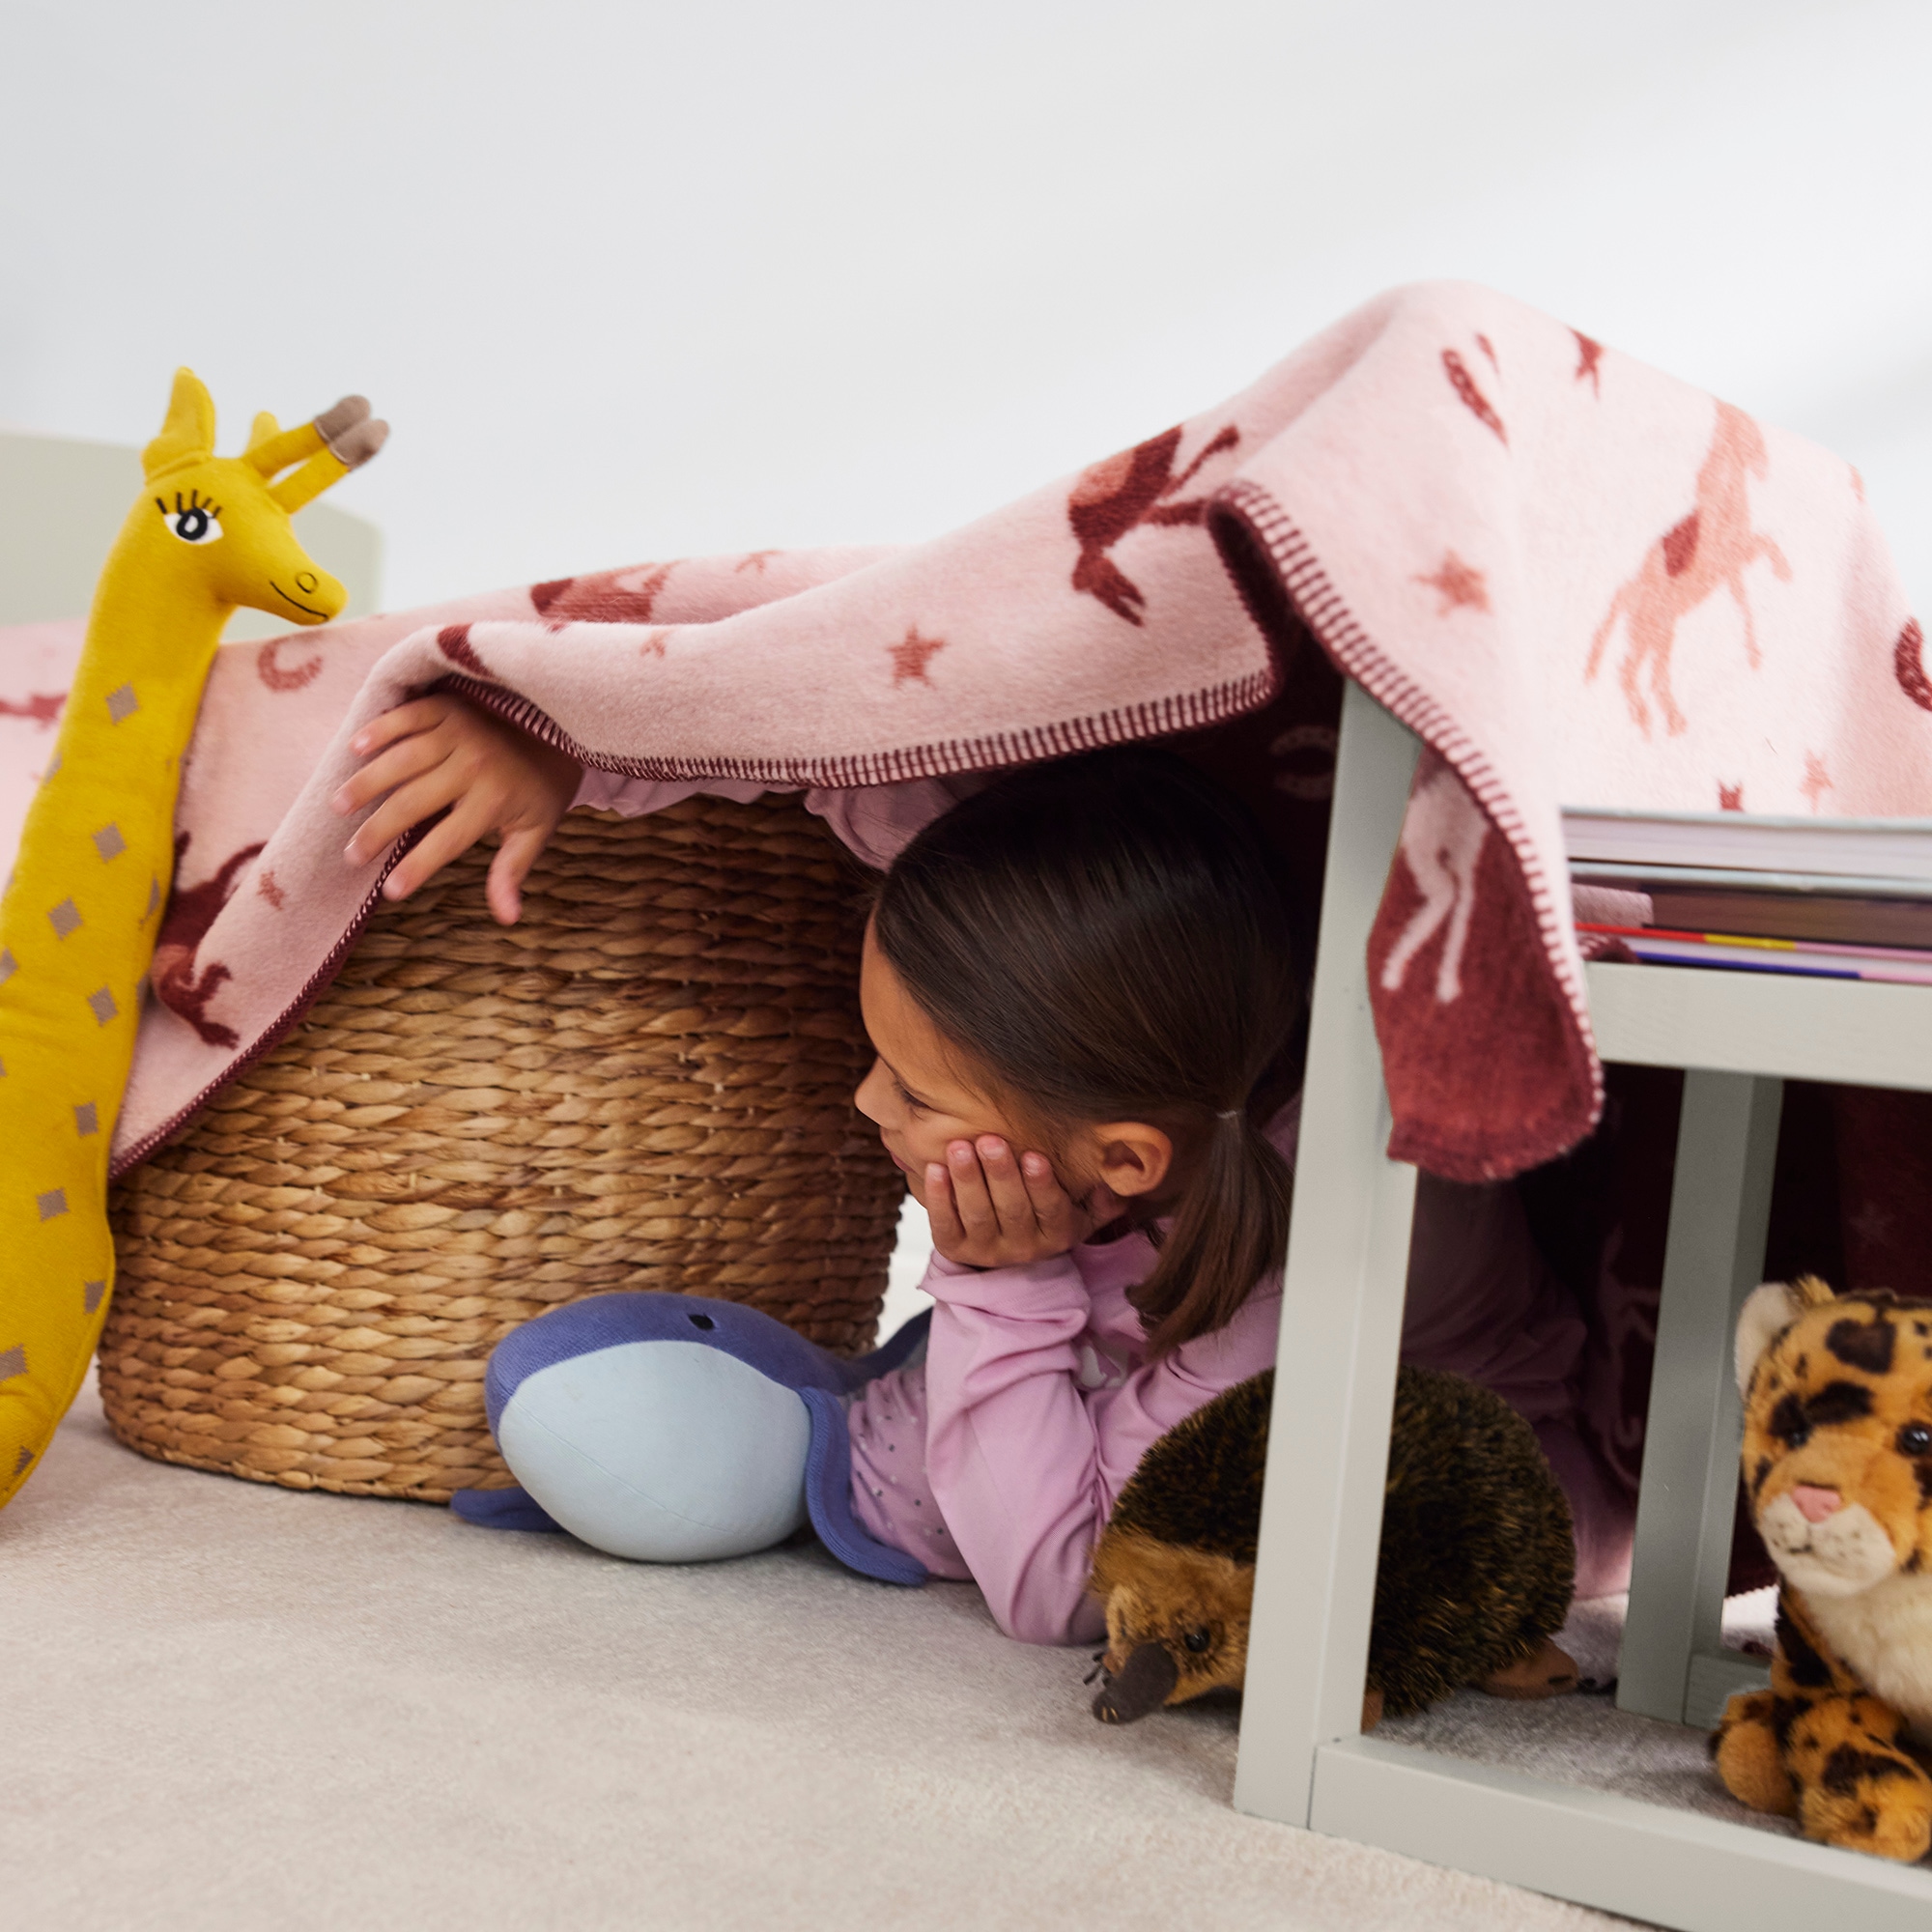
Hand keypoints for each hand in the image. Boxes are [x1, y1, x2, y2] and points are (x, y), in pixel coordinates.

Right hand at [331, 694, 581, 923]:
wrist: (557, 732)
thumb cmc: (538, 790)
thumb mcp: (534, 832)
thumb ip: (513, 871)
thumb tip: (508, 918)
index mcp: (495, 800)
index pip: (449, 841)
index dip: (419, 867)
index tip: (390, 892)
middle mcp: (475, 765)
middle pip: (414, 802)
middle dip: (378, 831)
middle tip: (351, 855)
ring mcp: (460, 732)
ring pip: (404, 759)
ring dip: (368, 783)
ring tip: (340, 807)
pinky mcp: (449, 708)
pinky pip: (410, 716)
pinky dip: (382, 728)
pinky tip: (355, 747)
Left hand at [923, 1136, 1124, 1269]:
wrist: (1006, 1254)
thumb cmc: (1044, 1215)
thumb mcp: (1079, 1212)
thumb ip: (1101, 1198)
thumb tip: (1122, 1178)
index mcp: (1057, 1236)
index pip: (1051, 1211)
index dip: (1042, 1185)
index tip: (1034, 1155)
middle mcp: (1022, 1249)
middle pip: (1011, 1210)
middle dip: (1000, 1174)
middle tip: (990, 1140)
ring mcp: (986, 1251)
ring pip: (977, 1216)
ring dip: (967, 1180)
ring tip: (959, 1147)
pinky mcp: (954, 1250)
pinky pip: (944, 1225)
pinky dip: (938, 1197)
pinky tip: (933, 1169)